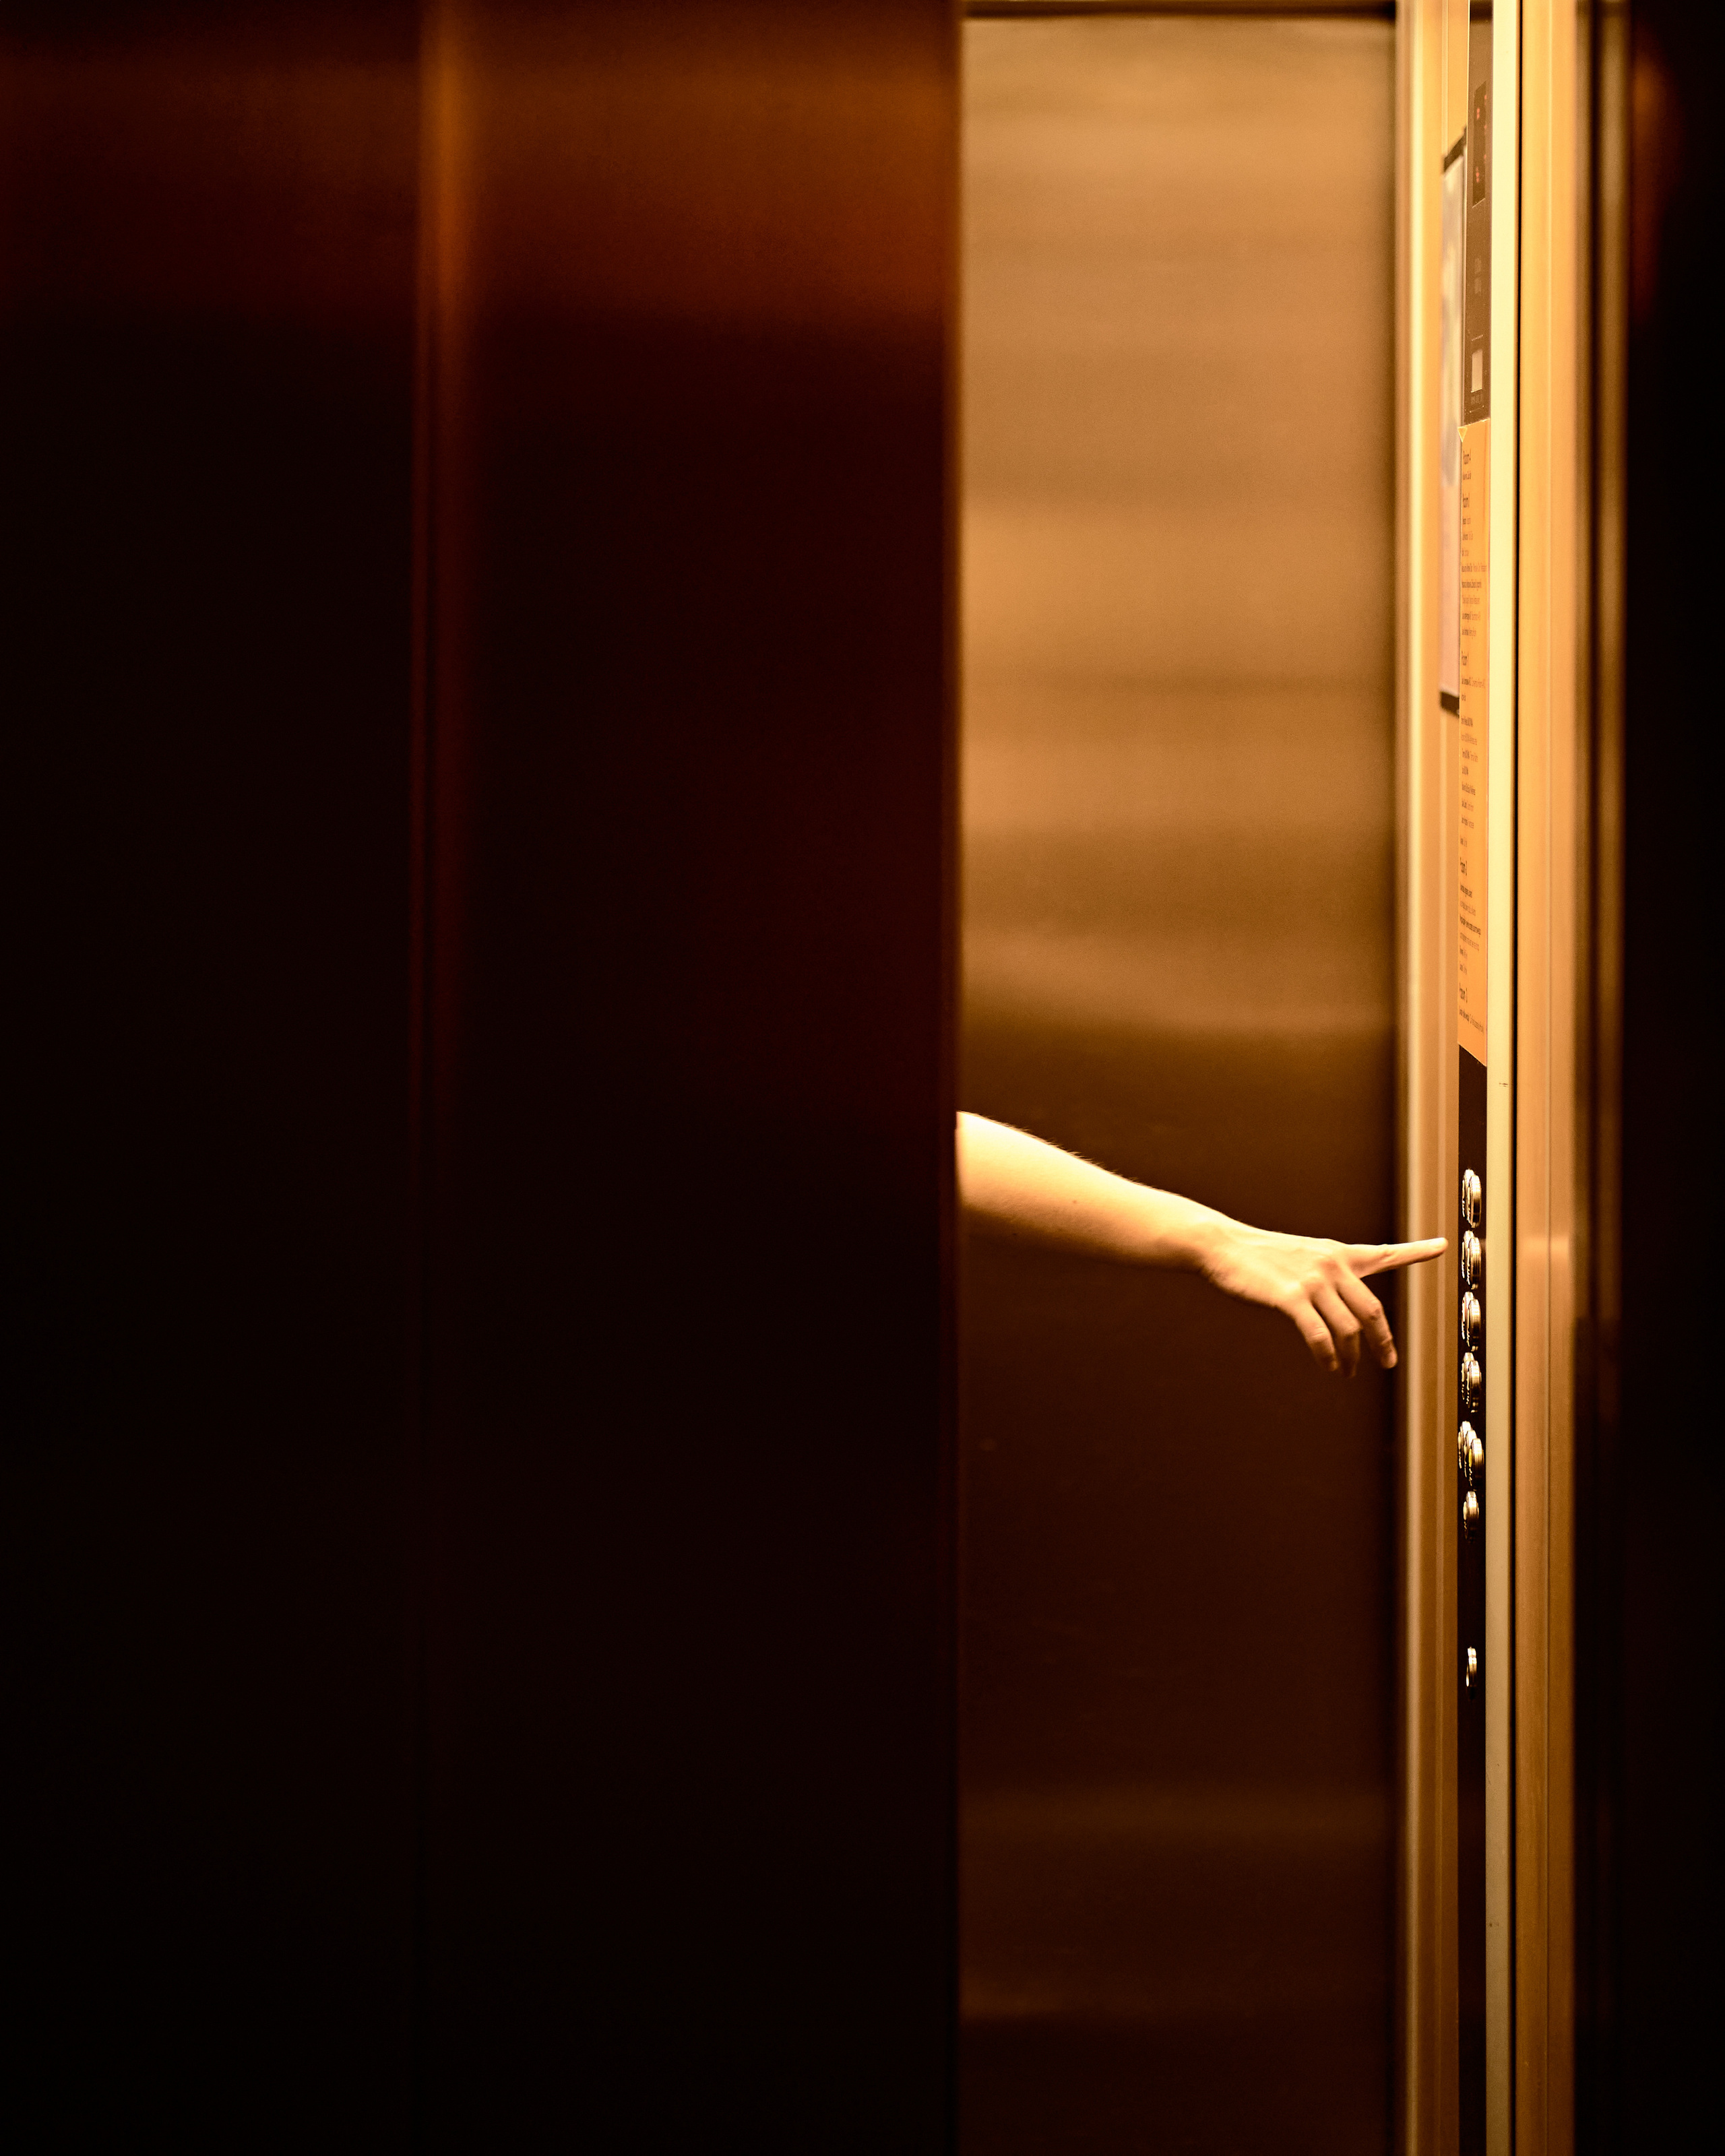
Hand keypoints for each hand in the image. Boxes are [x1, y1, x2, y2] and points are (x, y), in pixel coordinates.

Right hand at [1198, 1223, 1447, 1375]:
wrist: (1223, 1245)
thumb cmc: (1260, 1255)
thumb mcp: (1303, 1256)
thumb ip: (1329, 1275)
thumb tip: (1343, 1305)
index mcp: (1338, 1253)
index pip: (1385, 1252)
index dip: (1417, 1250)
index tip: (1443, 1244)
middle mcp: (1332, 1264)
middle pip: (1372, 1310)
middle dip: (1383, 1342)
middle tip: (1388, 1362)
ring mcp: (1312, 1280)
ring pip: (1348, 1328)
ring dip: (1350, 1357)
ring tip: (1345, 1372)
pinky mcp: (1290, 1296)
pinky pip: (1319, 1334)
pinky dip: (1327, 1355)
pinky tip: (1327, 1365)